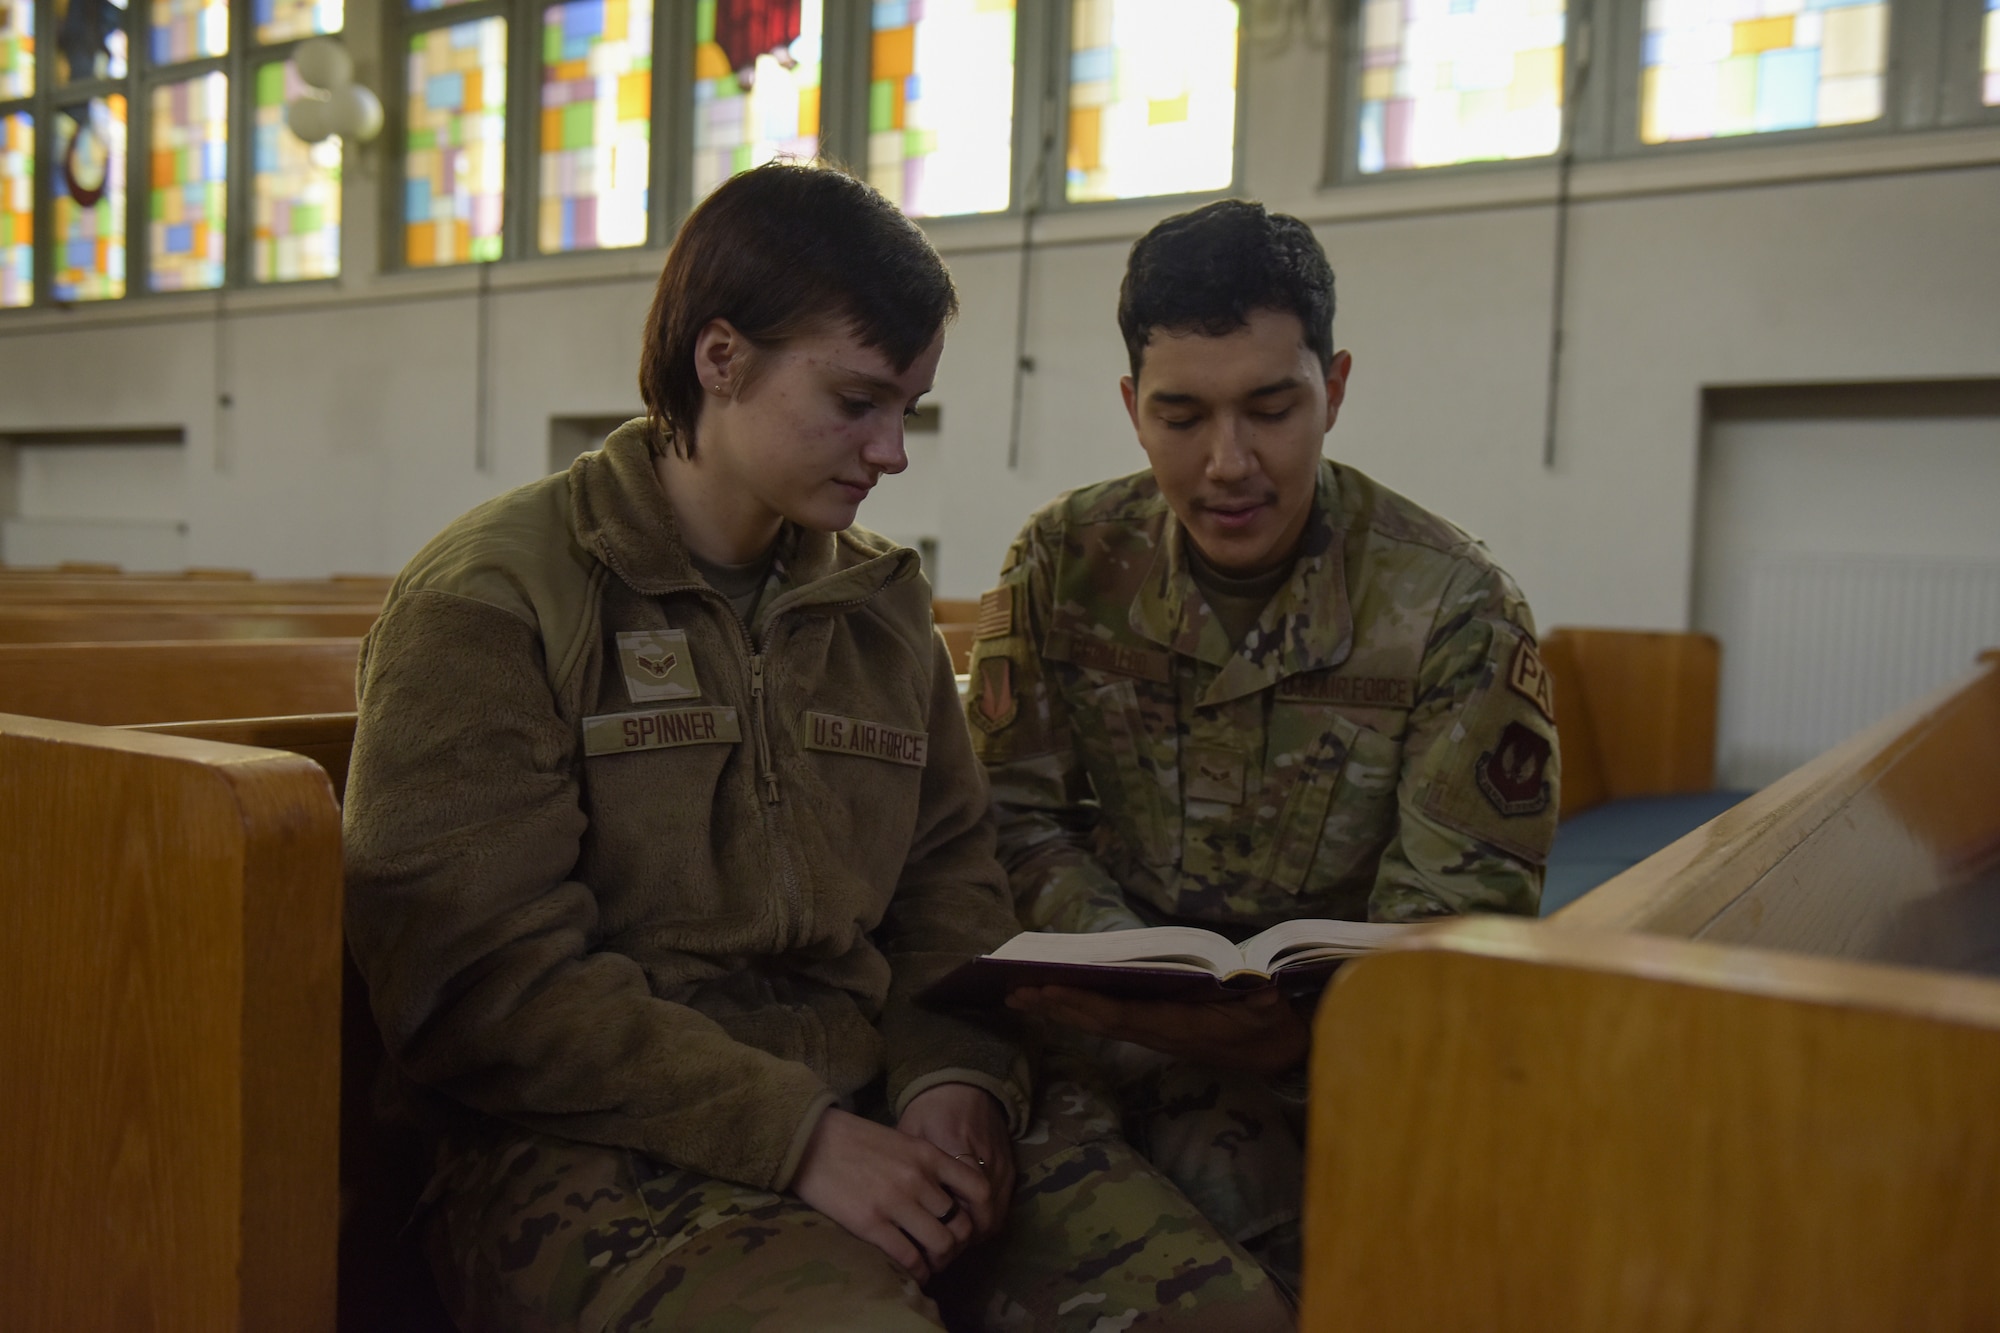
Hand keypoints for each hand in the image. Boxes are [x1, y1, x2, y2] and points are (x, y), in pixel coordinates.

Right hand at [789, 1106, 990, 1283]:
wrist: (811, 1142)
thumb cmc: (855, 1139)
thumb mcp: (901, 1141)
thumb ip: (925, 1163)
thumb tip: (946, 1193)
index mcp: (928, 1155)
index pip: (978, 1187)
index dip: (982, 1213)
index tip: (971, 1223)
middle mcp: (918, 1179)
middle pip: (961, 1224)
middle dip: (959, 1244)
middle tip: (947, 1250)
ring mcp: (896, 1202)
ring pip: (941, 1244)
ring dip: (940, 1260)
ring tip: (931, 1262)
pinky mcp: (871, 1224)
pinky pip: (908, 1257)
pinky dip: (917, 1270)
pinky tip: (913, 1271)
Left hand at [895, 1083, 1014, 1244]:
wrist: (963, 1085)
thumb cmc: (929, 1110)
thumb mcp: (911, 1134)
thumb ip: (907, 1167)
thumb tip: (891, 1206)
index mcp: (954, 1149)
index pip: (959, 1204)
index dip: (944, 1232)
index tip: (924, 1246)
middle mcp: (984, 1160)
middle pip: (980, 1218)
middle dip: (960, 1242)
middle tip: (937, 1255)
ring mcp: (1001, 1165)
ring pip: (994, 1216)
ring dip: (974, 1236)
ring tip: (950, 1246)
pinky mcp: (1010, 1167)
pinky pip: (1003, 1204)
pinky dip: (986, 1221)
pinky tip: (968, 1228)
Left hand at [1007, 984, 1309, 1075]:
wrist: (1279, 1054)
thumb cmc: (1273, 1026)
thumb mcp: (1272, 1012)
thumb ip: (1264, 1001)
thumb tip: (1261, 990)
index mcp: (1176, 1026)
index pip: (1120, 1016)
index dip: (1083, 1005)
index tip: (1049, 991)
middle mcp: (1157, 1032)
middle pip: (1096, 1021)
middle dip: (1055, 1007)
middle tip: (1012, 992)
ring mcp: (1154, 1032)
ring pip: (1097, 1022)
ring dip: (1059, 1010)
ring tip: (1020, 995)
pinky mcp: (1156, 1028)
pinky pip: (1109, 1018)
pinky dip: (1079, 1009)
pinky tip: (1057, 999)